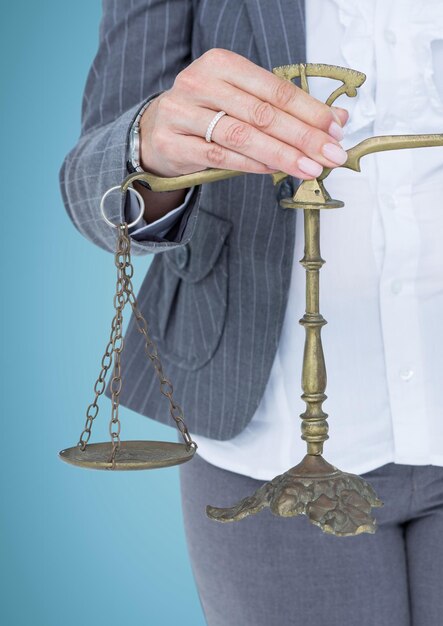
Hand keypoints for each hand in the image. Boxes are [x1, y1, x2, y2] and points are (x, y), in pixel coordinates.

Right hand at [139, 48, 348, 180]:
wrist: (157, 130)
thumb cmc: (207, 114)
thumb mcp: (243, 101)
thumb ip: (284, 109)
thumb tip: (335, 122)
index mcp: (222, 64)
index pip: (275, 89)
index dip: (309, 111)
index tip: (335, 131)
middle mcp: (200, 82)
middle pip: (262, 113)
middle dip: (303, 137)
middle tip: (330, 155)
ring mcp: (182, 112)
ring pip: (241, 136)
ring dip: (281, 155)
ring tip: (309, 168)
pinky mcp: (173, 142)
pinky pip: (219, 156)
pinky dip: (251, 165)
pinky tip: (274, 170)